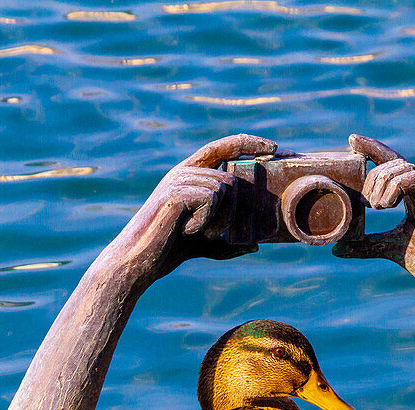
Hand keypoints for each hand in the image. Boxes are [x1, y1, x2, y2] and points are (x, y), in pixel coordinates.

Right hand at [137, 134, 276, 268]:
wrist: (138, 261)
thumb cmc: (168, 250)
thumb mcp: (205, 245)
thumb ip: (228, 242)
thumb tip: (256, 245)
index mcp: (191, 176)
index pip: (224, 148)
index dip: (250, 143)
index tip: (275, 147)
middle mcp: (185, 171)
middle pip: (233, 180)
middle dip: (232, 212)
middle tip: (207, 233)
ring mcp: (179, 179)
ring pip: (226, 190)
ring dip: (219, 220)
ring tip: (194, 232)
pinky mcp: (176, 191)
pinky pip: (212, 199)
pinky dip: (207, 221)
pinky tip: (187, 229)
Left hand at [333, 135, 414, 284]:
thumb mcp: (387, 248)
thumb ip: (363, 245)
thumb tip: (336, 248)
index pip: (394, 163)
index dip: (373, 148)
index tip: (351, 140)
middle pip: (397, 162)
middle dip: (374, 175)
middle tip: (365, 201)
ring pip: (406, 167)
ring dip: (383, 182)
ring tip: (376, 206)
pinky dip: (396, 187)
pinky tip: (385, 206)